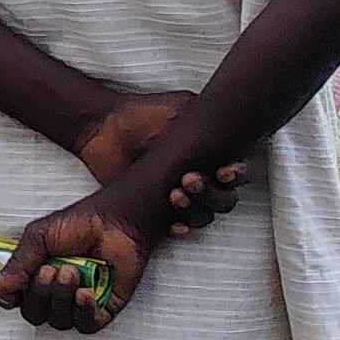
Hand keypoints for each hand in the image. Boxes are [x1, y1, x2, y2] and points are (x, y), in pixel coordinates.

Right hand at [0, 196, 151, 332]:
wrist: (117, 219)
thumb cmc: (80, 223)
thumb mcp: (38, 237)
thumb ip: (17, 263)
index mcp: (35, 275)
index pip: (15, 300)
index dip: (11, 299)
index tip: (14, 289)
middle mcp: (55, 292)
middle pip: (35, 315)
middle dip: (40, 294)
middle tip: (51, 270)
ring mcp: (79, 302)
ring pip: (59, 321)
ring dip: (61, 298)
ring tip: (73, 272)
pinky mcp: (103, 308)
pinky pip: (86, 325)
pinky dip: (83, 312)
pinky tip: (86, 293)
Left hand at [76, 94, 241, 237]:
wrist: (103, 130)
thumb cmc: (141, 115)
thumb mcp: (176, 111)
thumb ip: (204, 119)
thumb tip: (228, 125)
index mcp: (212, 154)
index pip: (237, 171)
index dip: (236, 174)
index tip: (223, 171)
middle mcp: (202, 177)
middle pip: (225, 198)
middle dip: (212, 193)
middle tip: (189, 181)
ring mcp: (182, 195)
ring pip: (205, 214)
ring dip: (195, 209)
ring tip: (175, 195)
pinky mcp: (162, 212)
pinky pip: (180, 227)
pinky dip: (181, 228)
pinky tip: (175, 226)